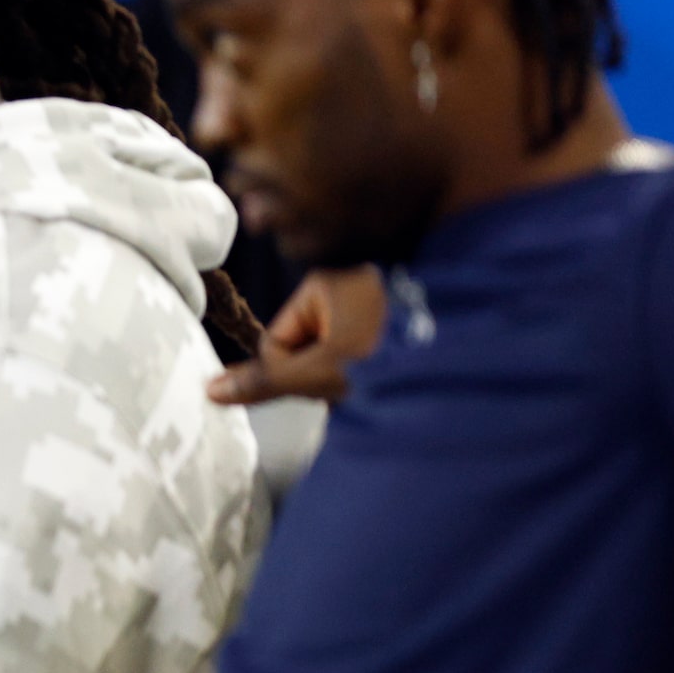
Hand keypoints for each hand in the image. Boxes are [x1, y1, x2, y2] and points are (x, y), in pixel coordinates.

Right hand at [208, 267, 385, 407]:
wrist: (464, 357)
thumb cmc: (390, 356)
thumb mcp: (319, 373)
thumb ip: (263, 382)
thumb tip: (209, 390)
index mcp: (323, 282)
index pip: (278, 340)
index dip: (292, 372)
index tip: (323, 382)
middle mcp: (348, 282)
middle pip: (306, 345)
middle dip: (321, 374)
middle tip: (352, 385)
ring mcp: (376, 299)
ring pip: (333, 351)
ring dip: (345, 375)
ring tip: (376, 381)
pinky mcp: (400, 315)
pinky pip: (362, 347)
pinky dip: (369, 367)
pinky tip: (389, 375)